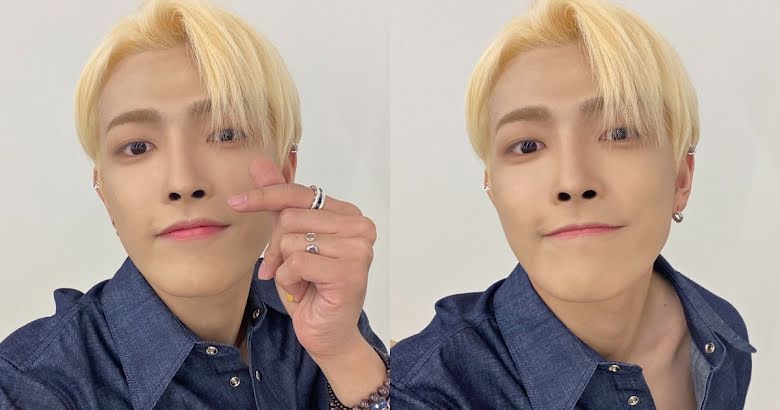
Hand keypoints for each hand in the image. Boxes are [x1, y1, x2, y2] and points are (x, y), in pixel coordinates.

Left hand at [228, 158, 376, 359]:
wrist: (327, 331)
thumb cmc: (311, 286)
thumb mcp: (290, 238)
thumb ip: (279, 201)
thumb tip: (259, 163)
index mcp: (348, 213)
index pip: (300, 193)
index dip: (265, 195)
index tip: (236, 201)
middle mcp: (359, 226)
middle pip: (291, 217)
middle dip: (277, 247)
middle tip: (285, 269)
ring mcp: (359, 248)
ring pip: (292, 241)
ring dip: (284, 267)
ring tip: (301, 281)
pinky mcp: (350, 271)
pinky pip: (297, 263)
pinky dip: (290, 280)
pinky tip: (305, 290)